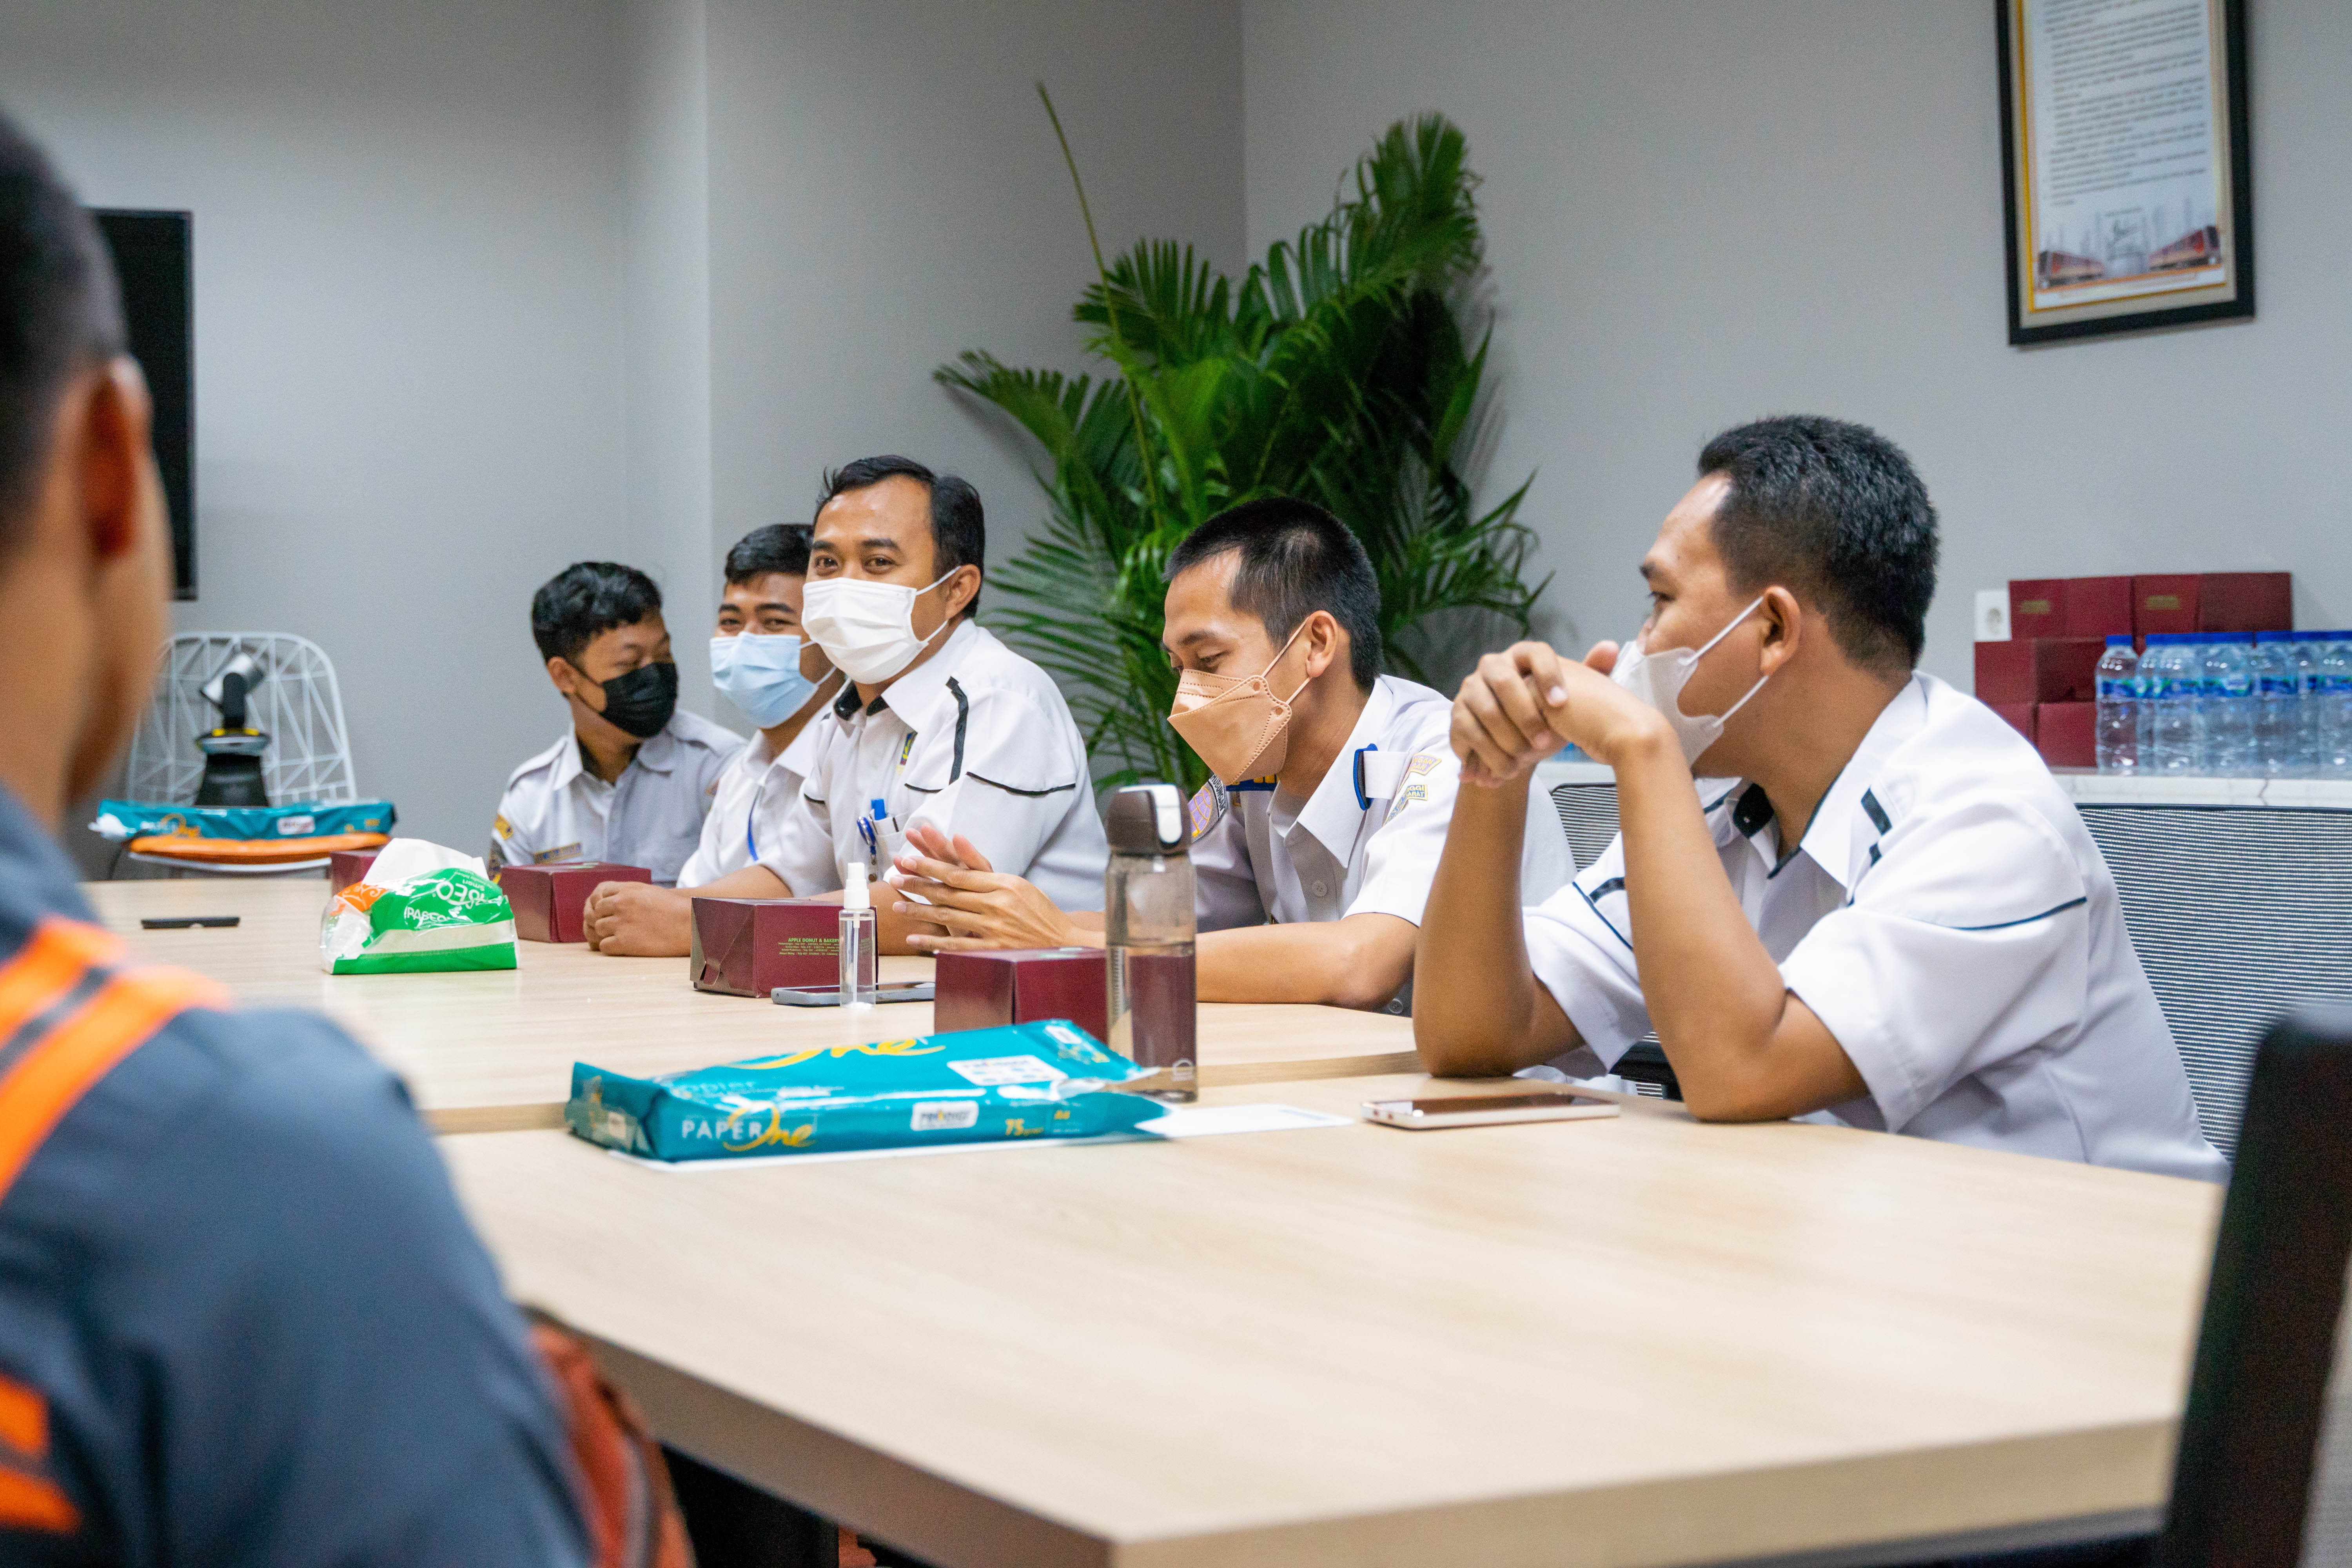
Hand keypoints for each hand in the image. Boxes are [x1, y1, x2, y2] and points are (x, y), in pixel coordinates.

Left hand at [582, 880, 693, 955]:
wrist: (690, 925)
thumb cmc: (673, 909)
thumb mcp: (649, 891)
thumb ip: (628, 892)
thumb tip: (610, 899)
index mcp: (626, 891)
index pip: (600, 897)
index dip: (605, 907)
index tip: (612, 913)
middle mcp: (621, 905)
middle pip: (597, 914)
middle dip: (605, 920)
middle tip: (617, 927)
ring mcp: (621, 923)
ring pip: (598, 929)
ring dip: (607, 934)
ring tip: (623, 937)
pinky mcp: (624, 942)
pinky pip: (604, 946)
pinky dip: (611, 948)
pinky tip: (624, 947)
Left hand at [887, 824, 1081, 952]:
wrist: (1063, 942)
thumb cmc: (1040, 911)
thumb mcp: (1019, 885)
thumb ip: (988, 872)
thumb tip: (959, 848)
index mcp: (1003, 883)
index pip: (958, 872)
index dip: (930, 866)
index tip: (909, 860)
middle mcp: (996, 903)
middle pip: (949, 892)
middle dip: (918, 884)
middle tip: (895, 877)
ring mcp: (994, 927)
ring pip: (949, 916)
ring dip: (920, 911)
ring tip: (897, 906)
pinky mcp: (993, 948)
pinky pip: (958, 946)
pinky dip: (934, 942)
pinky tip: (915, 939)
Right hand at [1451, 639, 1667, 784]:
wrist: (1516, 749)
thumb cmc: (1546, 718)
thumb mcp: (1570, 699)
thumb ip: (1591, 673)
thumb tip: (1612, 646)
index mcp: (1521, 655)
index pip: (1535, 653)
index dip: (1548, 676)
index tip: (1561, 703)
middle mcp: (1491, 666)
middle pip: (1505, 682)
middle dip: (1525, 716)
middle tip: (1544, 743)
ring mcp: (1470, 689)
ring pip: (1486, 712)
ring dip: (1507, 741)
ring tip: (1525, 762)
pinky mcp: (1455, 716)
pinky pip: (1469, 734)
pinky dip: (1488, 755)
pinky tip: (1504, 770)